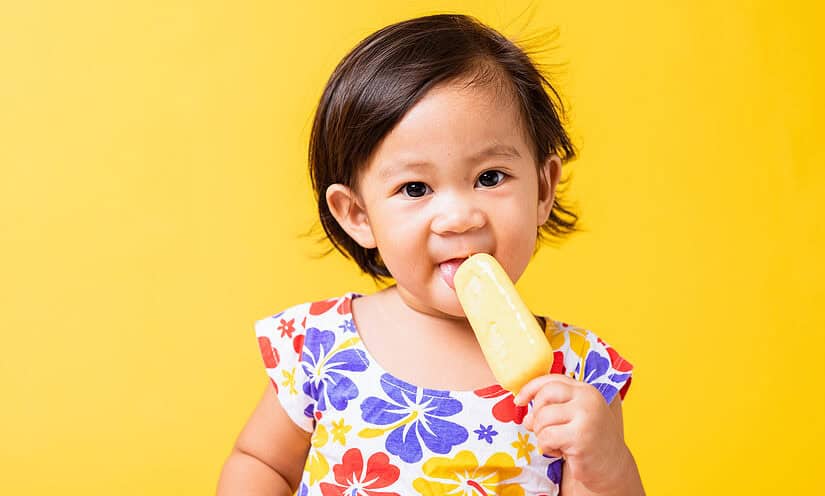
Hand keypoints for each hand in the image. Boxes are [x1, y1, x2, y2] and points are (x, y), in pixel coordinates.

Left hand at [515, 374, 632, 492]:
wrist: (612, 467)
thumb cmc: (588, 439)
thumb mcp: (572, 416)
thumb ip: (551, 408)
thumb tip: (526, 417)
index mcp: (585, 390)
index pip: (551, 380)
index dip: (530, 388)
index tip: (520, 400)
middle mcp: (587, 399)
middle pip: (544, 396)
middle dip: (537, 415)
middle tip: (544, 429)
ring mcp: (585, 417)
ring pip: (542, 418)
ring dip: (542, 434)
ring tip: (558, 442)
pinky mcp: (580, 437)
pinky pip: (546, 437)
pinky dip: (547, 447)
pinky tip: (561, 452)